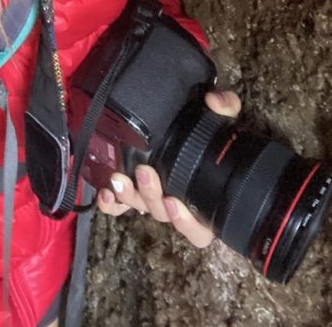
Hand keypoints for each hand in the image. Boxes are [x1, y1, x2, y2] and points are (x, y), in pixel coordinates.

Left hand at [96, 89, 241, 246]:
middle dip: (151, 195)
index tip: (175, 202)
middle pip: (162, 213)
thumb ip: (226, 107)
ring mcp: (152, 198)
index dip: (187, 223)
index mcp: (201, 200)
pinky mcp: (132, 190)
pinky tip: (105, 192)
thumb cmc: (207, 136)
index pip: (200, 229)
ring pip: (139, 206)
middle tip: (144, 172)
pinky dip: (111, 203)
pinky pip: (119, 206)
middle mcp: (176, 203)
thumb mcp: (221, 120)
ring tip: (119, 178)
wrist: (183, 131)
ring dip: (129, 195)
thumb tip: (215, 101)